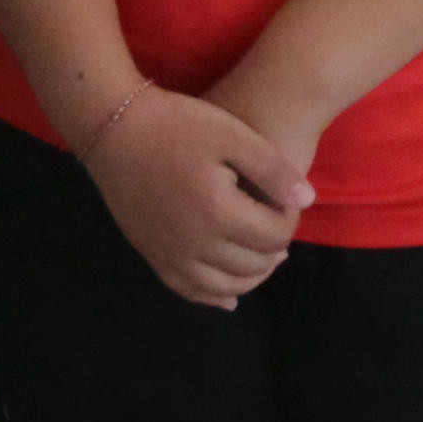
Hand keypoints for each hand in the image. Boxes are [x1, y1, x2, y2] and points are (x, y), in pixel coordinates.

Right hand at [76, 84, 310, 308]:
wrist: (114, 128)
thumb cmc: (177, 124)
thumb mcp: (232, 135)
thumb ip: (274, 169)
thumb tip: (308, 201)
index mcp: (219, 214)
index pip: (274, 236)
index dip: (290, 220)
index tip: (286, 200)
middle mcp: (194, 245)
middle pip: (253, 265)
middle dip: (275, 248)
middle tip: (277, 223)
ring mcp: (169, 254)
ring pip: (224, 286)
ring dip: (251, 276)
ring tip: (263, 253)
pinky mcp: (151, 255)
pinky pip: (188, 290)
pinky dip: (214, 296)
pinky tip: (228, 297)